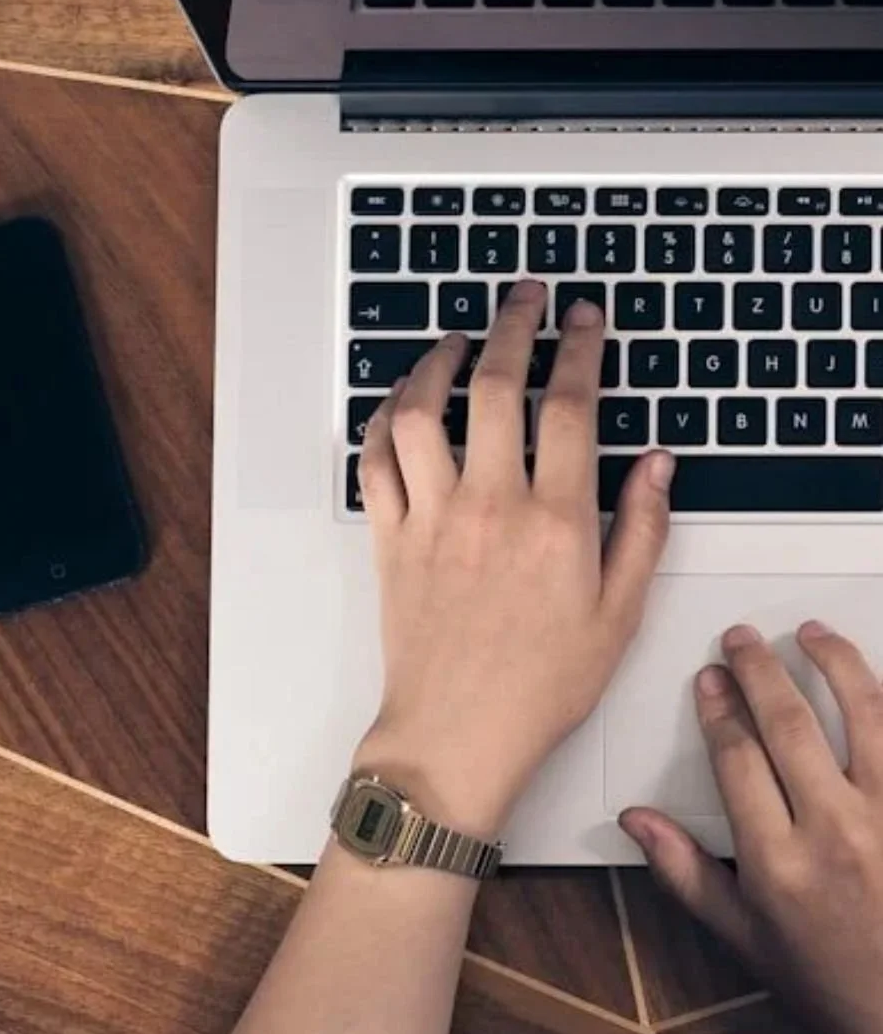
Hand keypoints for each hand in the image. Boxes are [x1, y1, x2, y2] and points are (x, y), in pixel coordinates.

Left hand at [353, 281, 674, 838]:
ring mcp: (432, 517)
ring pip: (421, 412)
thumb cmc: (541, 686)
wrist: (457, 736)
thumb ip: (643, 530)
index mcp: (556, 521)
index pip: (571, 407)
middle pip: (495, 387)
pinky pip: (375, 461)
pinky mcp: (388, 538)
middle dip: (513, 326)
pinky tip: (400, 404)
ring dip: (435, 362)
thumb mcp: (618, 616)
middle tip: (524, 297)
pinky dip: (382, 421)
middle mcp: (491, 505)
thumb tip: (659, 462)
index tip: (583, 317)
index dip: (579, 348)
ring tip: (455, 339)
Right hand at [622, 623, 882, 1033]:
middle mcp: (836, 834)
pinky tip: (874, 684)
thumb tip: (635, 821)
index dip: (720, 710)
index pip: (738, 758)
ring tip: (815, 636)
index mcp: (777, 863)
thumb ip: (684, 872)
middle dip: (761, 670)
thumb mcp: (742, 936)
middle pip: (791, 724)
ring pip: (864, 716)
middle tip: (745, 641)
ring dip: (836, 665)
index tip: (711, 681)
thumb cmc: (830, 980)